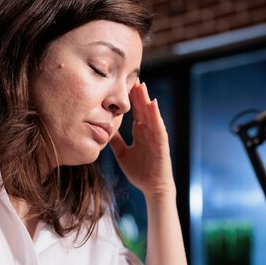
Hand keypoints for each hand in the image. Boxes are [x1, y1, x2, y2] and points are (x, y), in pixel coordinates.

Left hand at [109, 80, 174, 199]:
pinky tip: (152, 104)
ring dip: (146, 100)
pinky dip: (156, 115)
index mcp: (139, 132)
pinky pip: (159, 127)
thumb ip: (115, 141)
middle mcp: (148, 131)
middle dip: (137, 93)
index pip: (134, 111)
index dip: (129, 98)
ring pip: (150, 114)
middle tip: (131, 77)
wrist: (152, 188)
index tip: (121, 83)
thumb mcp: (122, 154)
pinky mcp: (161, 144)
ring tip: (142, 85)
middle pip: (142, 108)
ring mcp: (156, 136)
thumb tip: (103, 130)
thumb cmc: (140, 172)